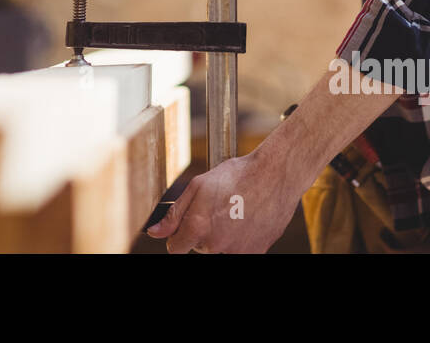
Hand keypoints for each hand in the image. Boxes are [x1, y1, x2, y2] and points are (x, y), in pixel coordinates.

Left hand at [146, 150, 304, 253]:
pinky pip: (239, 252)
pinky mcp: (255, 253)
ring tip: (233, 214)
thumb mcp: (198, 186)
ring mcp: (237, 251)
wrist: (275, 175)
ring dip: (222, 238)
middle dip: (202, 233)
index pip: (175, 249)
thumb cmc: (237, 176)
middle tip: (218, 210)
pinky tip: (246, 220)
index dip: (178, 237)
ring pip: (219, 251)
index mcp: (198, 227)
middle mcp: (216, 244)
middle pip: (199, 248)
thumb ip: (174, 214)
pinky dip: (240, 240)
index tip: (186, 228)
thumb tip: (154, 233)